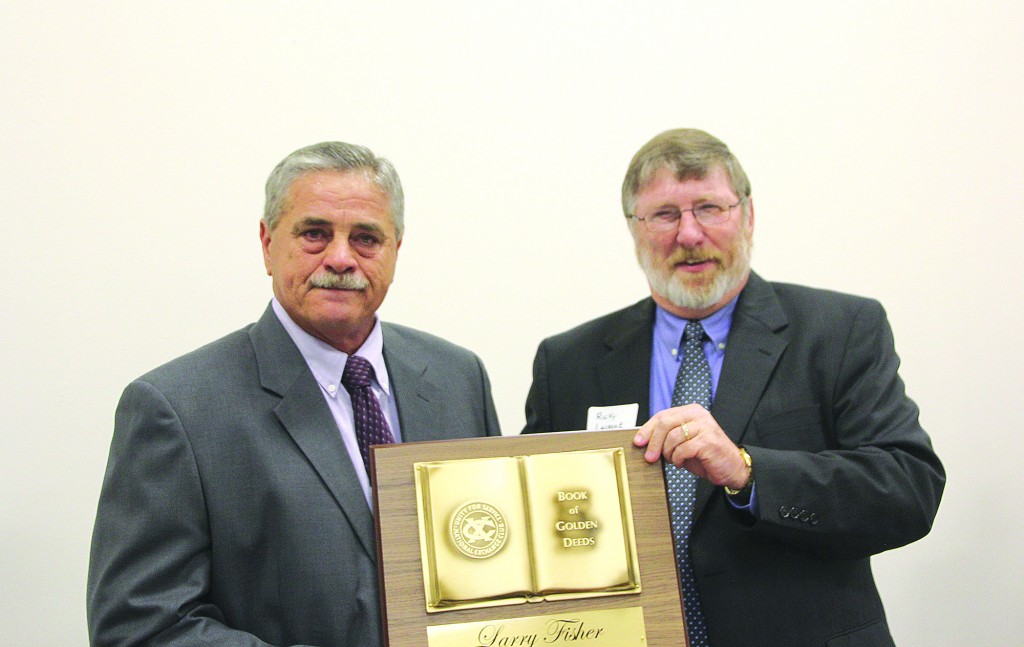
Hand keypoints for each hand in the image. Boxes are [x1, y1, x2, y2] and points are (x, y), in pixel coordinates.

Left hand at [633, 404, 748, 489]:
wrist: (732, 468)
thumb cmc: (706, 455)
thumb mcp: (684, 442)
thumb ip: (668, 437)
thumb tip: (644, 441)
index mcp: (691, 411)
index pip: (662, 416)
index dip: (647, 429)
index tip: (638, 442)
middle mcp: (698, 415)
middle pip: (665, 424)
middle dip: (653, 442)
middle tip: (649, 457)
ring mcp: (705, 426)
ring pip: (672, 438)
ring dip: (669, 454)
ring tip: (675, 460)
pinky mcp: (708, 441)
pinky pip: (683, 449)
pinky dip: (679, 459)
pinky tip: (683, 463)